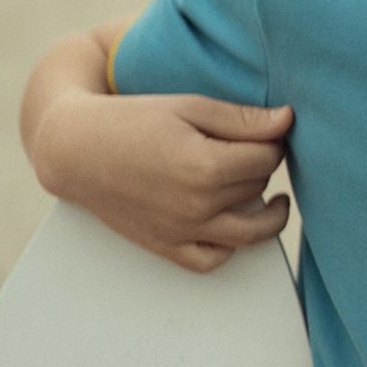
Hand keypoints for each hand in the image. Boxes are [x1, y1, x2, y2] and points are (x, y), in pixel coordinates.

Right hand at [36, 91, 293, 271]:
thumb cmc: (132, 120)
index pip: (268, 158)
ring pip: (250, 233)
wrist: (77, 149)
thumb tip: (289, 121)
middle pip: (257, 188)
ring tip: (274, 200)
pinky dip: (230, 247)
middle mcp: (197, 205)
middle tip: (253, 150)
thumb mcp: (188, 106)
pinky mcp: (166, 246)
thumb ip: (242, 118)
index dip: (274, 141)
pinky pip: (213, 260)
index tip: (268, 132)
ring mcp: (182, 231)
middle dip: (261, 168)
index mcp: (205, 166)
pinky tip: (234, 224)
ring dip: (268, 215)